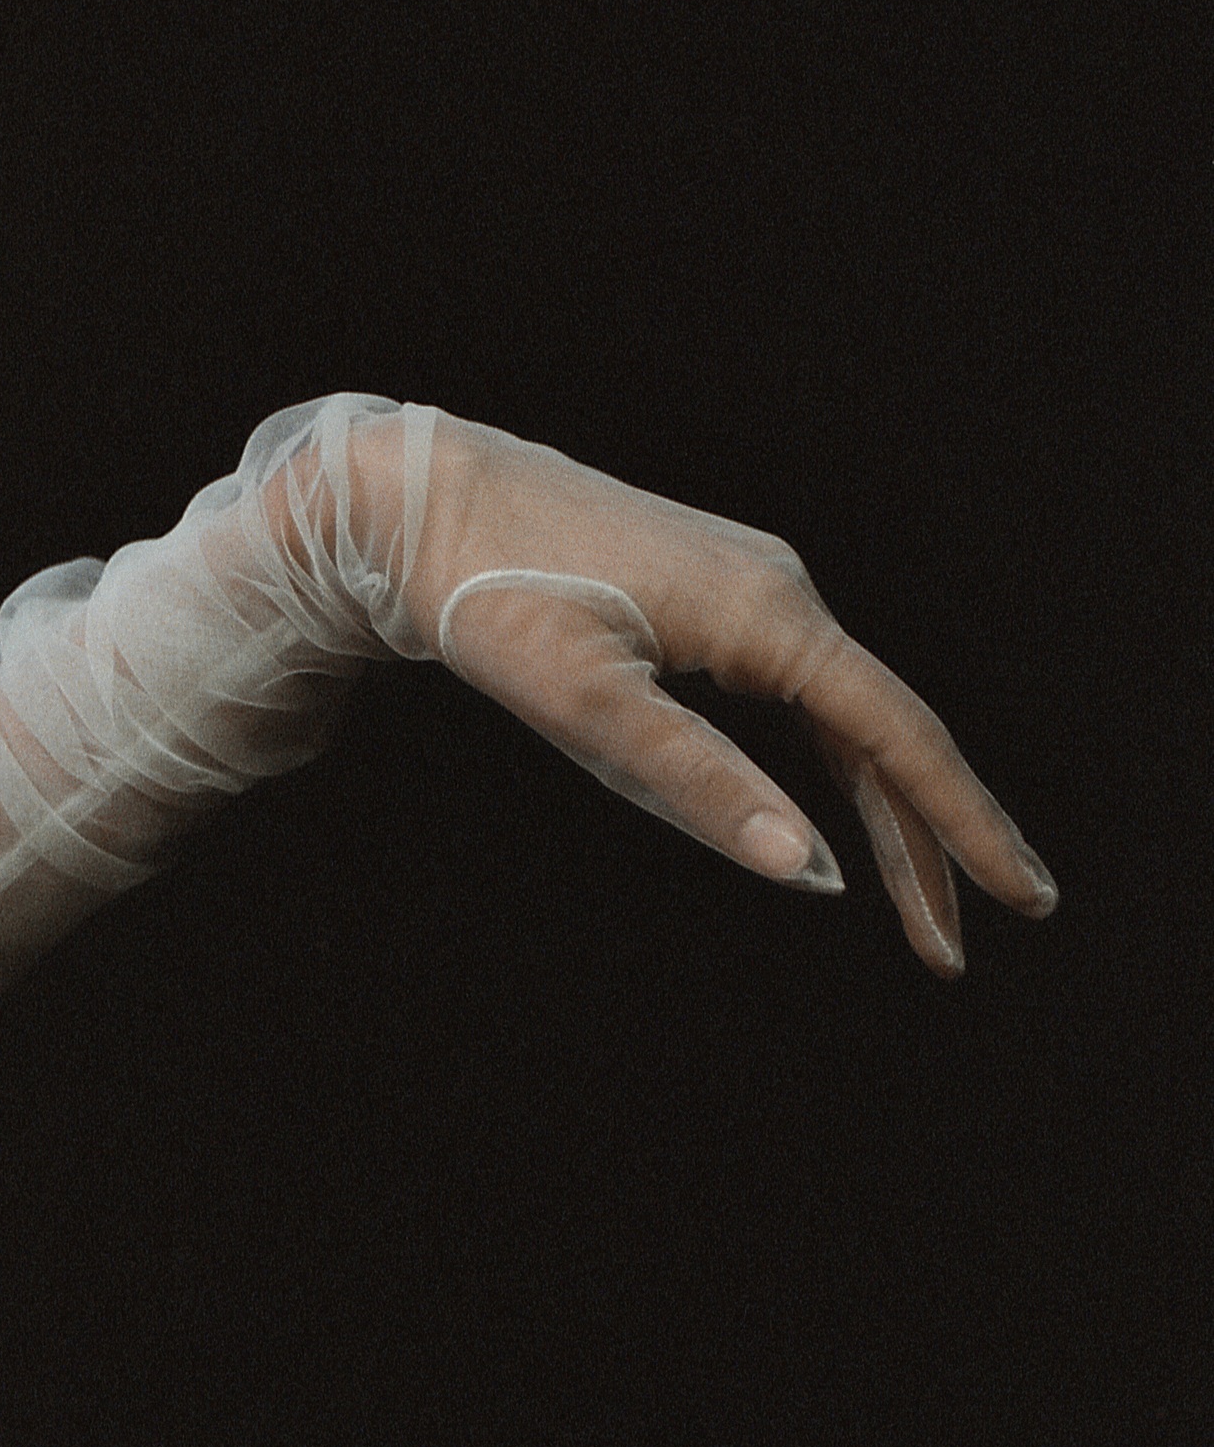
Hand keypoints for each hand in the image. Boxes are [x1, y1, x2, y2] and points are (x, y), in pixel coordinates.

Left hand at [375, 409, 1058, 978]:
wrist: (427, 499)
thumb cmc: (495, 595)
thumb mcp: (586, 702)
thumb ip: (699, 781)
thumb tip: (807, 870)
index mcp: (766, 614)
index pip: (896, 734)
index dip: (961, 825)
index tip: (1020, 898)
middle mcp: (779, 590)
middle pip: (885, 730)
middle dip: (930, 840)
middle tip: (957, 946)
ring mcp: (750, 587)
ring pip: (845, 714)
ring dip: (884, 808)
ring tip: (915, 902)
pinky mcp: (715, 596)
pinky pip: (802, 690)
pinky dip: (833, 760)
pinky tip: (839, 806)